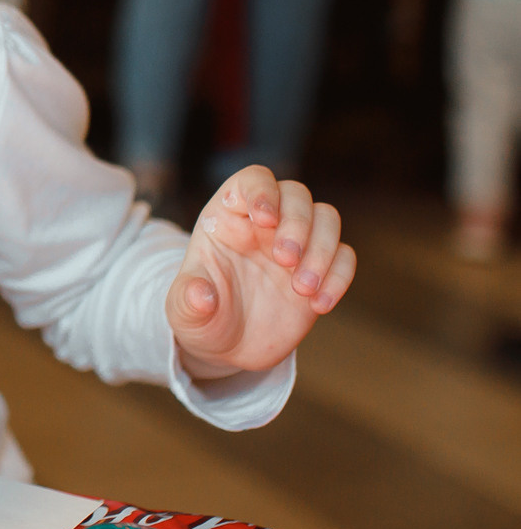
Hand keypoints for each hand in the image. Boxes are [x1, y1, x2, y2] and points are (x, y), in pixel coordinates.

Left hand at [168, 165, 356, 379]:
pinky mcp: (320, 269)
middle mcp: (265, 224)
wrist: (228, 347)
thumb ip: (187, 301)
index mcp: (228, 218)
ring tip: (301, 289)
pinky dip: (339, 277)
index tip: (265, 220)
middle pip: (296, 195)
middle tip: (285, 260)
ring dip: (321, 250)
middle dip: (297, 223)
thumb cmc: (202, 318)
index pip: (252, 181)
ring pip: (326, 219)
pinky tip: (319, 305)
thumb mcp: (184, 313)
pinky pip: (344, 256)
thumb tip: (201, 295)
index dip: (262, 192)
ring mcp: (296, 244)